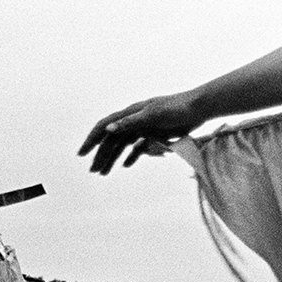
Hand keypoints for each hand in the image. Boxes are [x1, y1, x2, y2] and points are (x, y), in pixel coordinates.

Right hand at [78, 94, 201, 174]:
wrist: (199, 108)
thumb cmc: (177, 108)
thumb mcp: (153, 115)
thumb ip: (130, 122)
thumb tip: (108, 130)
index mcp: (130, 113)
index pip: (105, 127)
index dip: (92, 140)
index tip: (82, 154)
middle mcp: (134, 121)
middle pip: (112, 140)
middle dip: (101, 155)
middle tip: (93, 171)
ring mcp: (144, 128)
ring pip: (123, 146)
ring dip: (113, 158)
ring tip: (104, 173)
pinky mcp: (155, 134)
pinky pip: (139, 147)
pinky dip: (132, 156)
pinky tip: (125, 165)